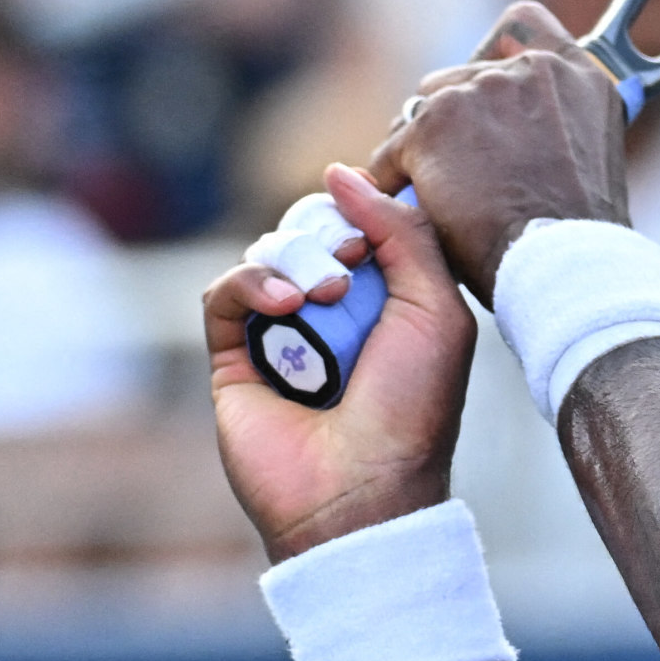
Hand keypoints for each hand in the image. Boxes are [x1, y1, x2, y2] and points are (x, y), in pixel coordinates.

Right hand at [206, 166, 475, 563]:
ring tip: (321, 300)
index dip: (364, 212)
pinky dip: (249, 285)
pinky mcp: (232, 356)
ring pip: (267, 255)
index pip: (363, 224)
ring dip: (293, 262)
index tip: (375, 230)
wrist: (362, 487)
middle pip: (311, 231)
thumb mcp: (436, 309)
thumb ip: (403, 233)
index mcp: (390, 299)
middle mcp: (334, 312)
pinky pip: (223, 292)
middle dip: (328, 238)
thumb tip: (340, 173)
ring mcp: (282, 332)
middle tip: (349, 272)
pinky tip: (282, 308)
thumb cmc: (414, 406)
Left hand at [375, 1, 631, 304]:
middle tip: (460, 171)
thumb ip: (556, 124)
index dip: (494, 51)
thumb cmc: (576, 234)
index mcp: (578, 76)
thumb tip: (523, 130)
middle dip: (453, 119)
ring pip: (422, 110)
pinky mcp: (433, 125)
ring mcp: (480, 91)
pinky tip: (412, 210)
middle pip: (460, 75)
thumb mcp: (587, 157)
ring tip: (440, 196)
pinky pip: (393, 151)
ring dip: (424, 148)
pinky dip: (394, 181)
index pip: (523, 23)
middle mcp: (530, 71)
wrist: (561, 265)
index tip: (484, 82)